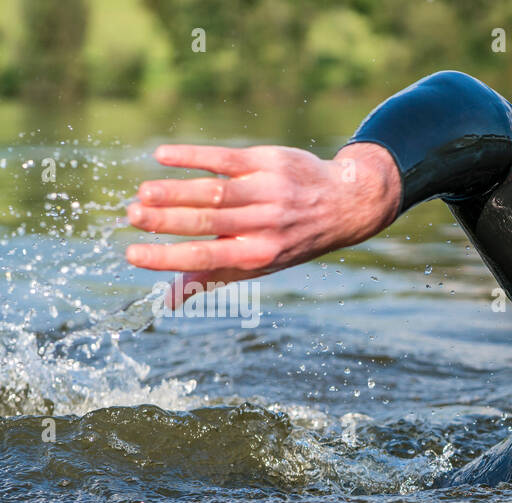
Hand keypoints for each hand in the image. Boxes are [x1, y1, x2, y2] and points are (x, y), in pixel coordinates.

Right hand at [126, 142, 400, 305]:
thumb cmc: (289, 238)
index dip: (168, 258)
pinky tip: (162, 155)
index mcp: (259, 254)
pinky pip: (225, 158)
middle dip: (166, 221)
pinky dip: (193, 156)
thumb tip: (168, 300)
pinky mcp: (267, 161)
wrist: (342, 202)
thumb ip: (212, 277)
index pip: (207, 258)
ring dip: (175, 192)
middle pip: (208, 223)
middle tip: (131, 217)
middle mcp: (265, 224)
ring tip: (142, 193)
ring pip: (215, 193)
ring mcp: (267, 191)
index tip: (132, 255)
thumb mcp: (258, 263)